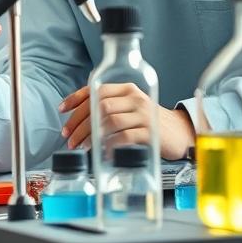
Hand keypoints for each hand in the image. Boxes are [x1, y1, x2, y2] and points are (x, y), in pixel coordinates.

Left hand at [58, 84, 195, 159]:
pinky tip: (102, 153)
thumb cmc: (148, 122)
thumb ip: (109, 107)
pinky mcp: (150, 132)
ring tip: (81, 147)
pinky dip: (109, 146)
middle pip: (99, 106)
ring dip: (90, 136)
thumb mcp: (129, 108)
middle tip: (69, 137)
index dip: (76, 99)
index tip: (62, 110)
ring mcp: (144, 115)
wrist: (179, 133)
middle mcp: (135, 98)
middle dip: (79, 123)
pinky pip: (124, 138)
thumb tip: (76, 116)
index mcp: (127, 89)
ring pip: (109, 121)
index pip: (96, 89)